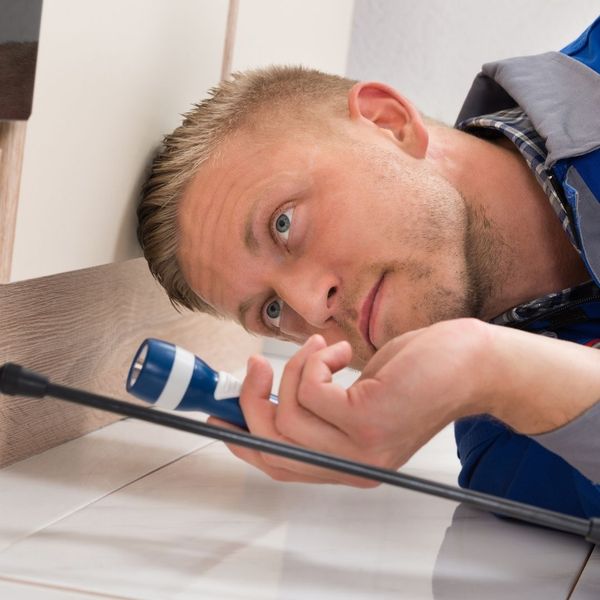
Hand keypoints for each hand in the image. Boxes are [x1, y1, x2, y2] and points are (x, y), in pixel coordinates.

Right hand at [209, 318, 491, 485]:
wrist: (468, 365)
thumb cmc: (415, 376)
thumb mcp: (355, 400)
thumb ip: (316, 409)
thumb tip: (264, 393)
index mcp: (347, 466)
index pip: (279, 467)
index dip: (243, 439)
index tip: (221, 410)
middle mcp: (353, 467)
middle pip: (272, 446)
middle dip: (251, 399)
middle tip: (254, 365)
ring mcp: (360, 448)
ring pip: (287, 412)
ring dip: (295, 368)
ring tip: (321, 350)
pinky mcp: (365, 420)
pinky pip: (310, 389)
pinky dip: (314, 360)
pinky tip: (337, 351)